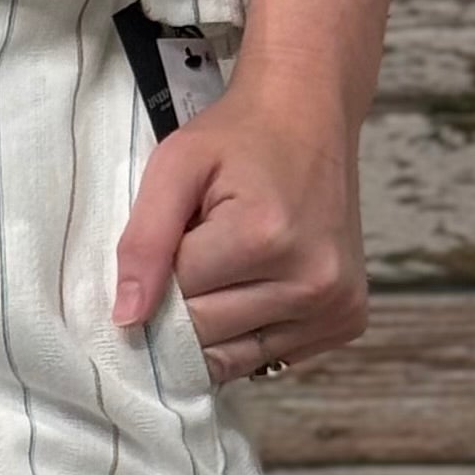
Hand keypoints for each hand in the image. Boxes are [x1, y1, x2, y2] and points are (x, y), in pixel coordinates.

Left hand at [110, 55, 368, 385]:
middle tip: (197, 253)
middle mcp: (312, 281)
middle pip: (205, 337)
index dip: (161, 275)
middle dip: (183, 305)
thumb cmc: (238, 137)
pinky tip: (254, 287)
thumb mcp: (175, 167)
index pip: (177, 301)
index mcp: (266, 238)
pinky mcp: (347, 320)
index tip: (175, 239)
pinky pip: (269, 358)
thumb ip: (143, 241)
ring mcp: (335, 307)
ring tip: (226, 271)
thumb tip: (126, 318)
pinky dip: (247, 334)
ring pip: (233, 358)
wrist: (310, 116)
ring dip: (213, 327)